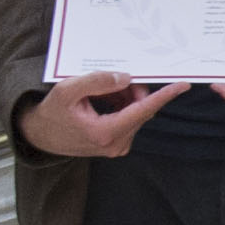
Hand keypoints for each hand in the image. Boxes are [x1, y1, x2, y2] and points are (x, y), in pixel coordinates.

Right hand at [20, 70, 190, 159]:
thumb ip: (97, 82)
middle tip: (116, 78)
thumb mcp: (67, 91)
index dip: (164, 96)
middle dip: (133, 90)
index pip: (142, 110)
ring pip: (136, 113)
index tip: (183, 85)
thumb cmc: (51, 112)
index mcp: (105, 132)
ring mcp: (118, 146)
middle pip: (140, 109)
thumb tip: (126, 77)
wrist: (40, 135)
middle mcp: (116, 143)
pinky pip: (129, 119)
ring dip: (126, 98)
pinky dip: (122, 106)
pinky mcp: (117, 145)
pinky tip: (106, 100)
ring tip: (104, 91)